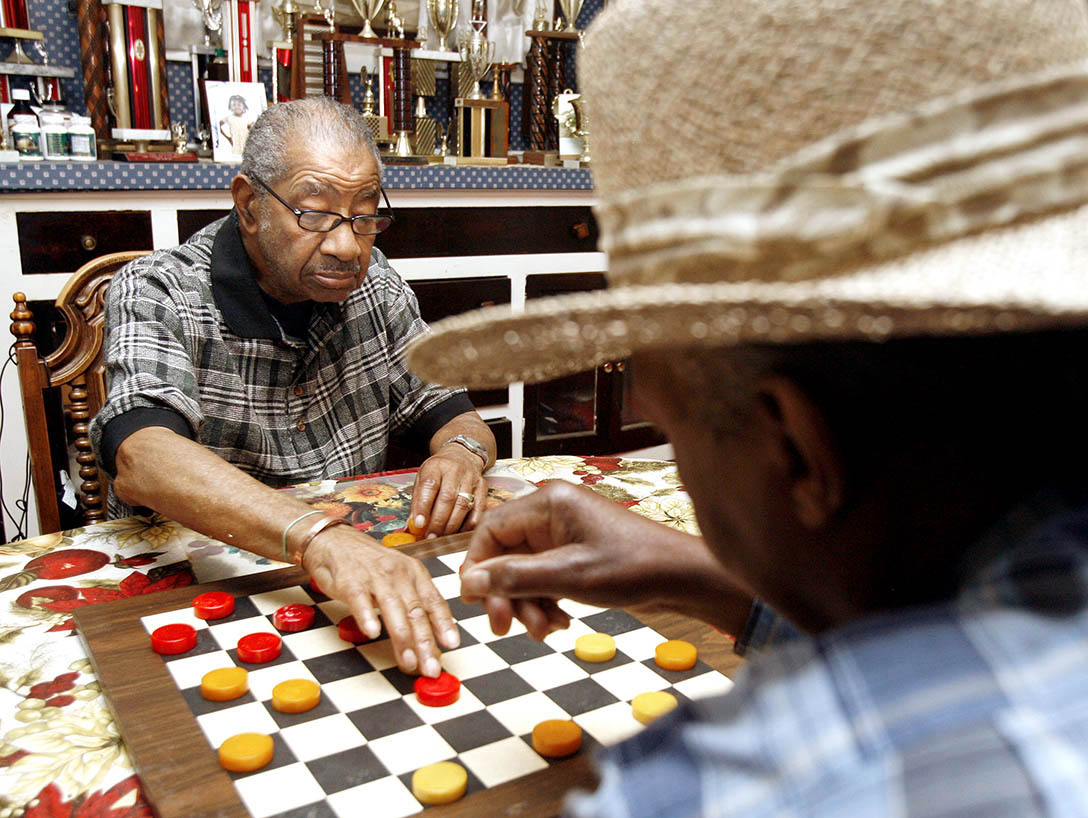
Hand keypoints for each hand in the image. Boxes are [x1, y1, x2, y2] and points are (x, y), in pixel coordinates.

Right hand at [302, 526, 459, 676]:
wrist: (334, 540)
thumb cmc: (368, 563)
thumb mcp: (398, 577)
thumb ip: (412, 603)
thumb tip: (428, 638)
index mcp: (414, 573)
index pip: (434, 601)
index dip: (444, 623)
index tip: (452, 644)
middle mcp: (398, 573)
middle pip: (416, 610)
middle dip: (426, 642)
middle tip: (431, 666)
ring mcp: (374, 577)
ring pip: (393, 609)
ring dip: (402, 638)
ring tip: (409, 661)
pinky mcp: (350, 582)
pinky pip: (360, 600)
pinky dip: (367, 616)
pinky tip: (372, 632)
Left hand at [408, 445, 487, 536]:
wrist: (463, 455)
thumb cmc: (439, 470)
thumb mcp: (423, 477)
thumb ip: (417, 500)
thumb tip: (413, 525)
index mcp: (436, 466)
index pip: (429, 486)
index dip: (423, 506)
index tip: (418, 524)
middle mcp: (455, 471)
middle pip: (447, 498)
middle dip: (438, 521)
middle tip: (430, 537)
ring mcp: (471, 479)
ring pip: (463, 506)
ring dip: (451, 526)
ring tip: (441, 537)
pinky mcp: (483, 488)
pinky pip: (478, 510)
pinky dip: (468, 525)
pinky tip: (458, 532)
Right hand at [459, 481, 706, 639]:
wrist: (681, 578)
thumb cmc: (632, 568)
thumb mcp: (569, 576)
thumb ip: (516, 577)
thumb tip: (469, 582)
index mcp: (549, 503)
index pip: (491, 529)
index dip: (478, 566)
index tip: (475, 602)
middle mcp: (553, 513)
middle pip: (506, 553)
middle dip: (506, 593)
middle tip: (506, 628)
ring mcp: (565, 533)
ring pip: (524, 570)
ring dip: (527, 603)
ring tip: (545, 630)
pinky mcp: (575, 553)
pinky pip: (544, 577)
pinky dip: (545, 601)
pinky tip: (559, 623)